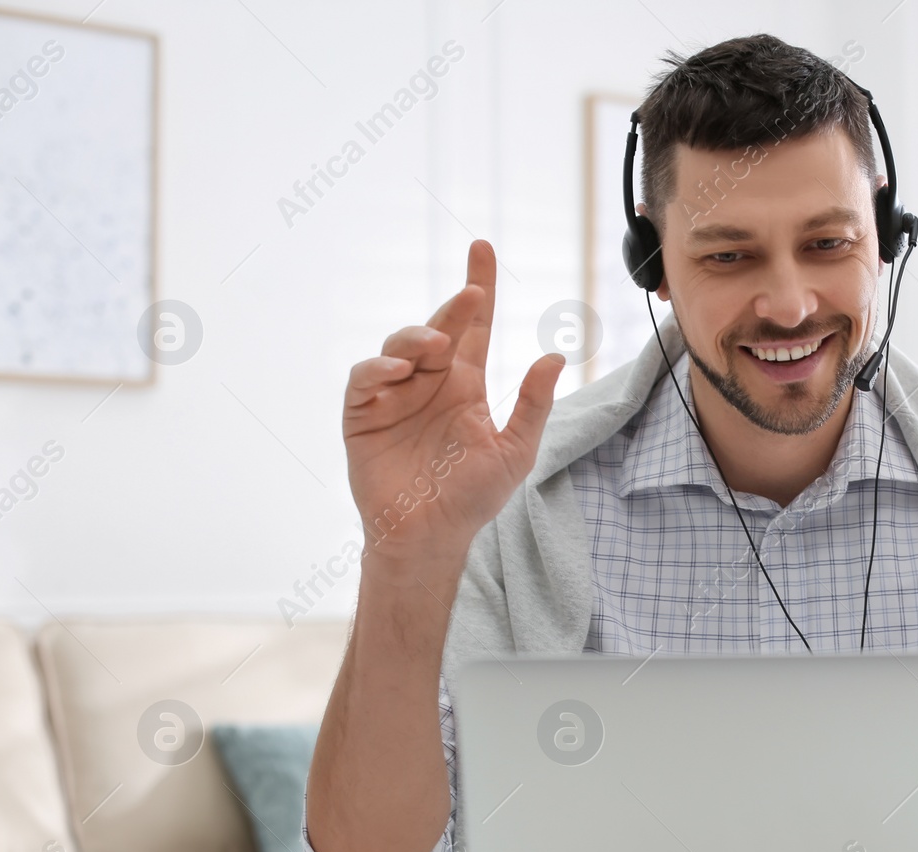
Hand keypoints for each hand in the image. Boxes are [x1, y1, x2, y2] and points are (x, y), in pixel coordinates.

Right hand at [343, 239, 565, 568]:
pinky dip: (379, 369)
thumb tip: (555, 356)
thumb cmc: (472, 497)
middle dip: (452, 307)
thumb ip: (532, 405)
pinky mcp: (362, 414)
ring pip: (398, 346)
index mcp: (464, 385)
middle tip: (471, 298)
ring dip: (417, 337)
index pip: (472, 327)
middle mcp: (428, 382)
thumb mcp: (514, 451)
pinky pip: (365, 379)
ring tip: (435, 347)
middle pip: (437, 328)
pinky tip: (399, 373)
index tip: (482, 248)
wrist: (429, 536)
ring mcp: (393, 396)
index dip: (477, 286)